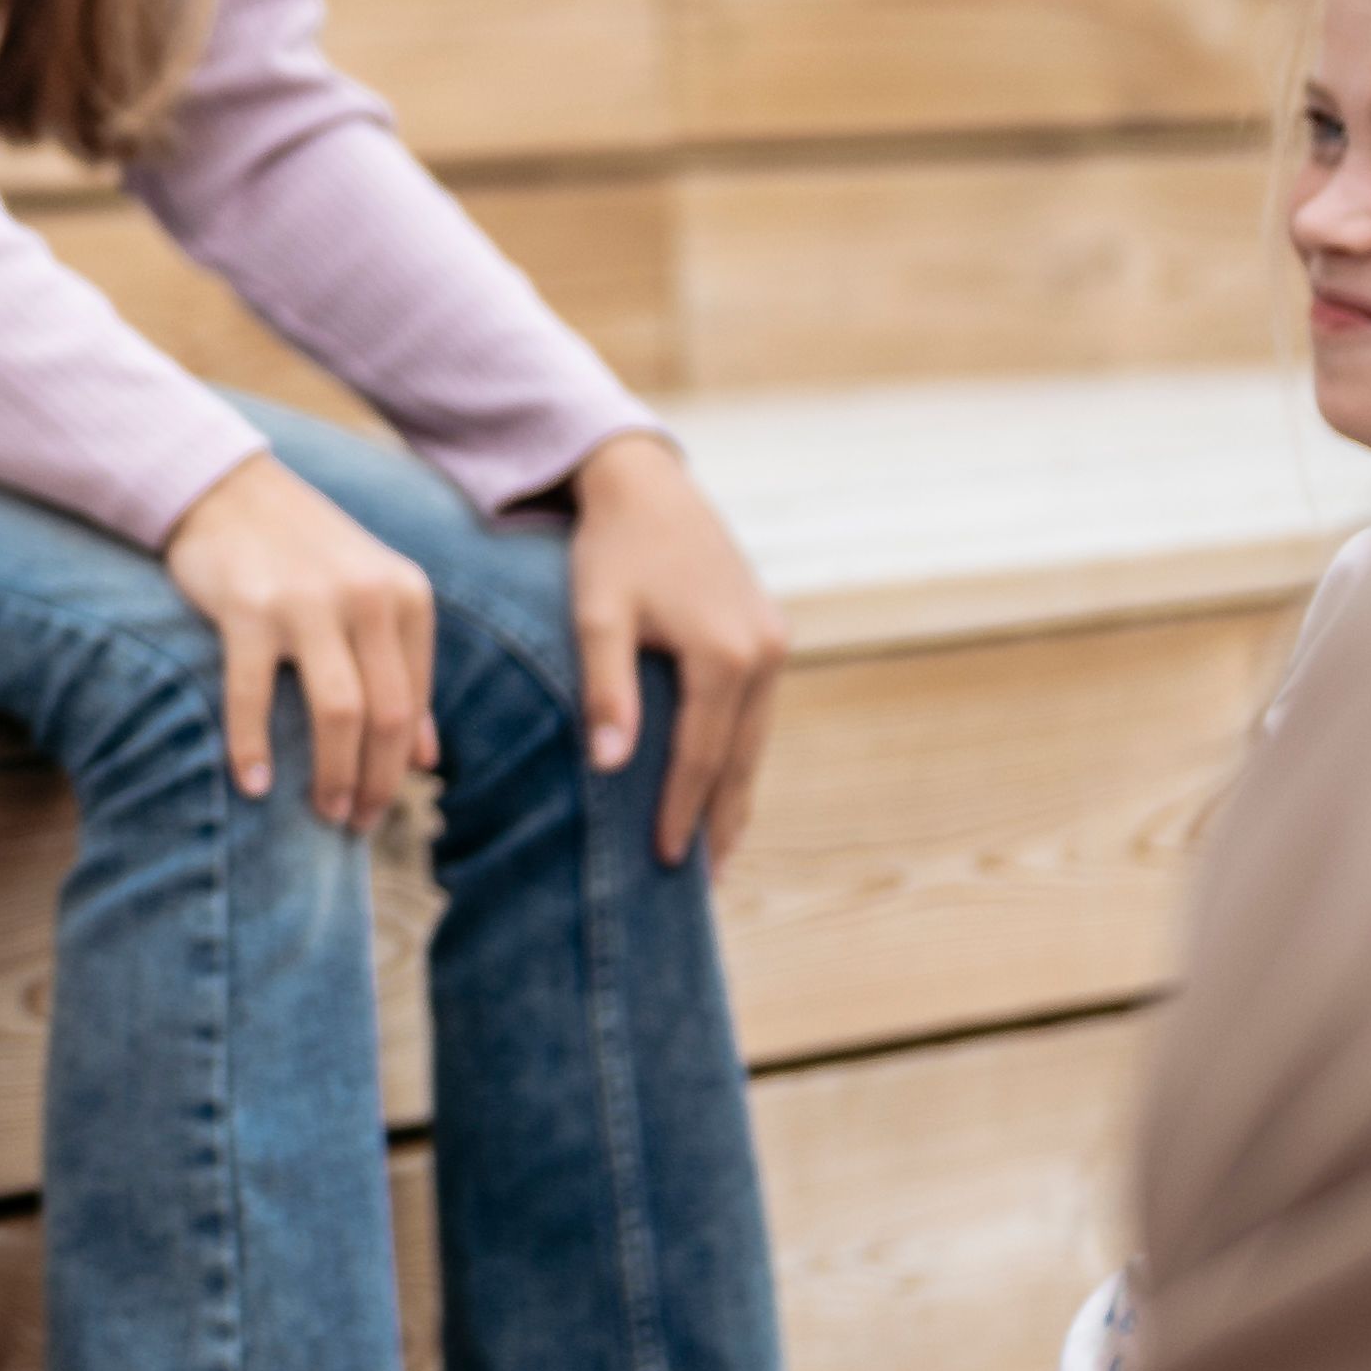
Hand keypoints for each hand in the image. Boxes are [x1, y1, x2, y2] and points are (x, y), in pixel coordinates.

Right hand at [164, 448, 436, 831]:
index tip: (378, 803)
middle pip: (387, 716)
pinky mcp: (249, 608)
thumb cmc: (304, 556)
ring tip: (323, 812)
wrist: (229, 491)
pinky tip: (254, 784)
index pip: (414, 704)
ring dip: (334, 775)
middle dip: (375, 783)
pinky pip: (254, 695)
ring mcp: (308, 601)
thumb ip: (403, 672)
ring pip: (340, 712)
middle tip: (353, 824)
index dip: (399, 766)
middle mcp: (368, 597)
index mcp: (407, 596)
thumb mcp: (372, 601)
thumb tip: (428, 762)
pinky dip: (253, 747)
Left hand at [555, 431, 786, 872]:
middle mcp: (764, 653)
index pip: (702, 756)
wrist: (647, 485)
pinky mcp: (769, 633)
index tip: (663, 862)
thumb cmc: (610, 549)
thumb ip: (605, 690)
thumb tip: (612, 765)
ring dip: (736, 794)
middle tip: (706, 884)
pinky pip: (756, 713)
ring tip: (718, 851)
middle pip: (741, 759)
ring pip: (756, 740)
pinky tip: (724, 784)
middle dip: (723, 822)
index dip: (681, 812)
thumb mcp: (596, 615)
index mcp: (724, 654)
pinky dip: (741, 754)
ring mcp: (774, 643)